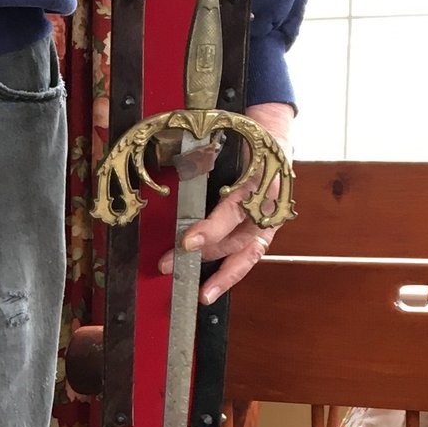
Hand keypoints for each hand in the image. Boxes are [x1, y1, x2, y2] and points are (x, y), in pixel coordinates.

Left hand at [158, 101, 293, 305]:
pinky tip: (211, 287)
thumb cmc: (245, 133)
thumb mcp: (223, 136)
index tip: (186, 242)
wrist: (273, 130)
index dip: (211, 229)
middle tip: (169, 262)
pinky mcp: (265, 229)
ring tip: (202, 295)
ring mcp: (269, 218)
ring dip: (224, 275)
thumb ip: (197, 153)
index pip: (235, 211)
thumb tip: (154, 157)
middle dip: (203, 253)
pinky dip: (231, 272)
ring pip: (248, 253)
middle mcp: (267, 202)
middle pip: (238, 237)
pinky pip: (249, 254)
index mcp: (260, 178)